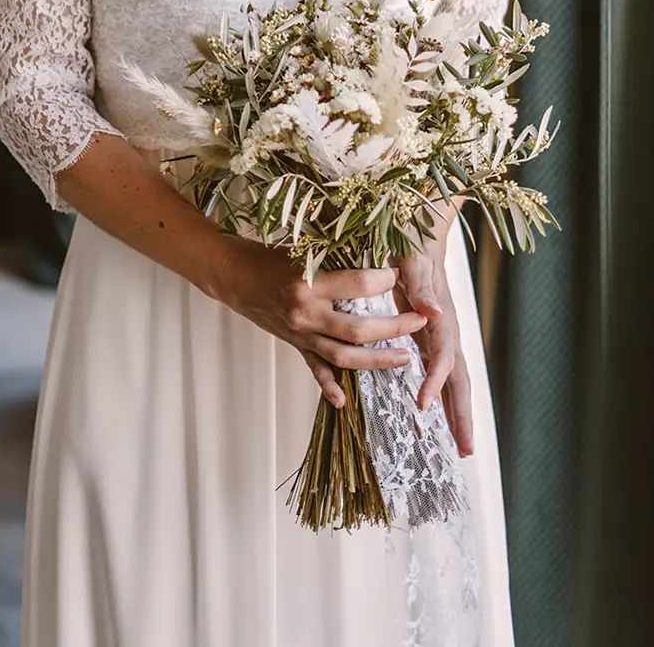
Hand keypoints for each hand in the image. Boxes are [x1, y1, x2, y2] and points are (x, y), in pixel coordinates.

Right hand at [215, 239, 428, 408]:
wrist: (234, 276)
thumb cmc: (270, 258)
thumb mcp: (304, 252)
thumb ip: (337, 262)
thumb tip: (379, 260)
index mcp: (309, 282)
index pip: (358, 284)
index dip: (385, 279)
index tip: (402, 274)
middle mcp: (305, 313)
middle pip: (358, 329)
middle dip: (394, 327)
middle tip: (419, 321)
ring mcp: (300, 334)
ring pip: (344, 356)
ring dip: (378, 360)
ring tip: (405, 357)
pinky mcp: (295, 345)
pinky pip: (315, 369)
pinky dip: (329, 386)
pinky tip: (345, 400)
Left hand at [393, 245, 473, 456]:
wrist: (422, 228)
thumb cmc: (412, 242)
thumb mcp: (411, 258)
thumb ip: (419, 284)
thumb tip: (432, 312)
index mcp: (441, 314)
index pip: (442, 355)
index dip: (435, 381)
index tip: (423, 406)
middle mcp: (446, 329)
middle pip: (459, 378)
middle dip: (462, 414)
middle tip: (465, 451)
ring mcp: (442, 334)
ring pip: (454, 380)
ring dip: (458, 412)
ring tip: (462, 447)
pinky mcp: (433, 335)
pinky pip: (441, 372)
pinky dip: (444, 396)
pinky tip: (440, 415)